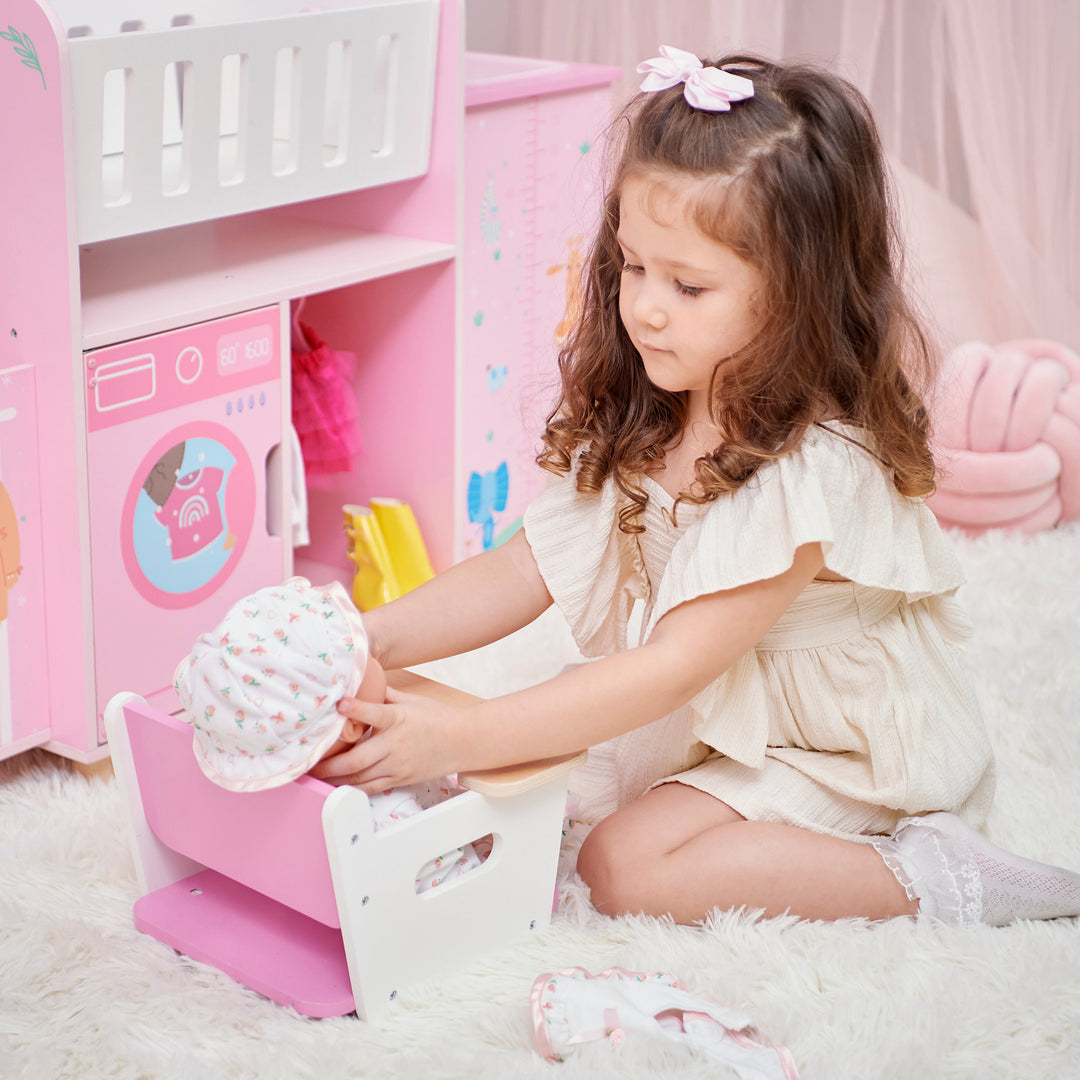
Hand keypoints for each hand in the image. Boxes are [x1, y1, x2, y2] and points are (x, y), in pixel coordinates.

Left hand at [310, 686, 472, 792]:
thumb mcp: (412, 700)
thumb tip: (362, 685)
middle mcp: (396, 743)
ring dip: (337, 778)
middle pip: (357, 758)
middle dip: (330, 763)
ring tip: (318, 775)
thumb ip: (385, 695)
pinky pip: (373, 787)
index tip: (339, 704)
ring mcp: (398, 764)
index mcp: (399, 718)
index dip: (355, 709)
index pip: (374, 713)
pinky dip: (354, 787)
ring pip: (361, 777)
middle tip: (310, 762)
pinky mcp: (401, 778)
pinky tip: (340, 784)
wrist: (464, 741)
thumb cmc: (438, 718)